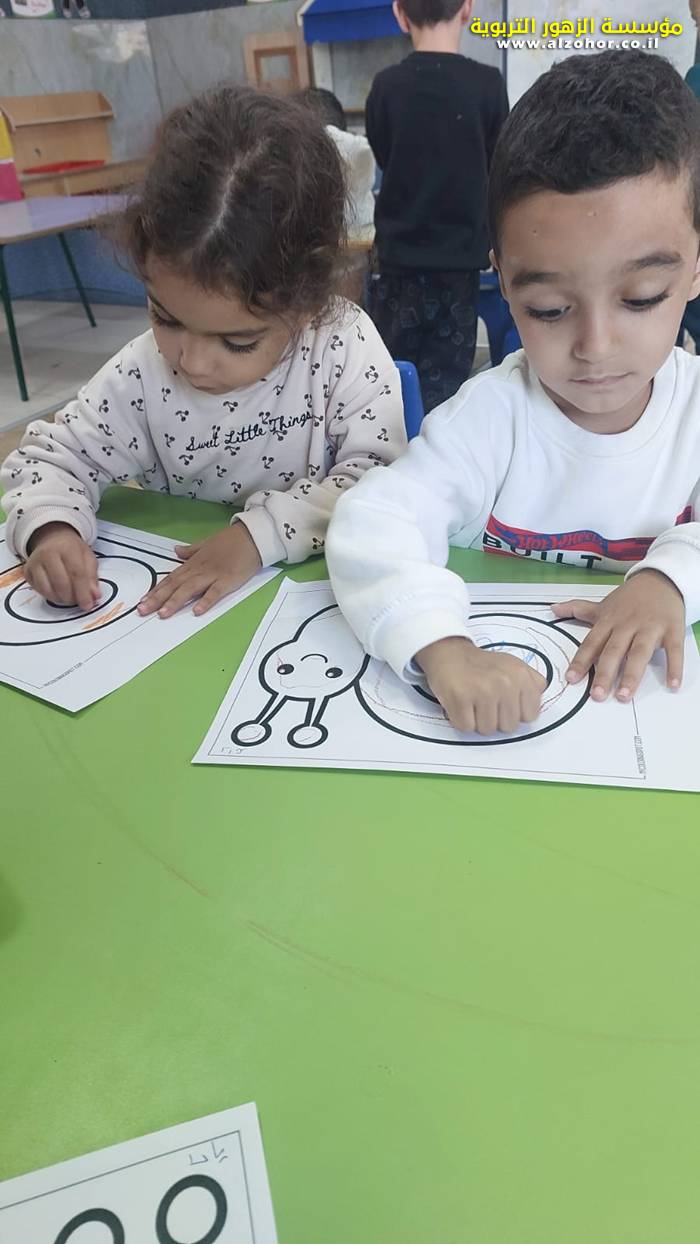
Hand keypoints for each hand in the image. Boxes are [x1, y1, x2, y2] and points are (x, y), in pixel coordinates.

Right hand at [25, 522, 99, 610]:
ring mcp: (35, 562)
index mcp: (67, 547)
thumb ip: (92, 577)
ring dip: (61, 599)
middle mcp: (48, 553)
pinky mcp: (27, 571)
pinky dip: (50, 596)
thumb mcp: (88, 557)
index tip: (88, 605)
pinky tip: (58, 593)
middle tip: (78, 601)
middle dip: (72, 598)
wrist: (52, 539)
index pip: (76, 573)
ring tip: (69, 597)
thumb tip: (95, 596)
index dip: (83, 593)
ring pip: (48, 589)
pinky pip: (39, 591)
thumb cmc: (71, 549)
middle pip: (61, 583)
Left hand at [137, 522, 261, 618]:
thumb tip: (176, 551)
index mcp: (194, 562)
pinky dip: (205, 601)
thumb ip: (191, 549)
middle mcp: (199, 569)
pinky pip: (215, 592)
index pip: (171, 578)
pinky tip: (196, 611)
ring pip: (190, 589)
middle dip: (158, 598)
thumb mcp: (207, 542)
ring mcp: (213, 575)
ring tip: (163, 614)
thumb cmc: (231, 540)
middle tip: (143, 611)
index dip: (156, 590)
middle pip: (175, 585)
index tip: (143, 601)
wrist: (252, 536)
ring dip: (175, 601)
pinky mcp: (228, 580)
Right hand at [415, 635, 546, 734]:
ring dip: (478, 721)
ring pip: (487, 730)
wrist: (450, 653)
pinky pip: (466, 727)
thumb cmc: (483, 666)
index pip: (530, 717)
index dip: (516, 713)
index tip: (504, 702)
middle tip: (485, 701)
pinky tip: (461, 704)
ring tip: (473, 702)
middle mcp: (505, 683)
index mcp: (521, 675)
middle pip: (508, 727)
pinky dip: (461, 720)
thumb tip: (537, 706)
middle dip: (496, 719)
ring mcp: (482, 691)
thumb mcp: (515, 666)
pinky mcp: (460, 698)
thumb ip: (534, 684)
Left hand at [551, 569, 684, 701]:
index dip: (581, 661)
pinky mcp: (672, 630)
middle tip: (597, 695)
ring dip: (632, 674)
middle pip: (614, 651)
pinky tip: (672, 684)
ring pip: (639, 652)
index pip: (591, 643)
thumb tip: (553, 609)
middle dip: (605, 673)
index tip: (571, 679)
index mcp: (609, 621)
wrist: (661, 580)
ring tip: (624, 696)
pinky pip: (673, 650)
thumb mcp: (604, 604)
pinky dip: (674, 667)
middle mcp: (627, 625)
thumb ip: (579, 609)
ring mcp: (650, 627)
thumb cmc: (630, 598)